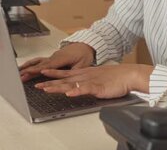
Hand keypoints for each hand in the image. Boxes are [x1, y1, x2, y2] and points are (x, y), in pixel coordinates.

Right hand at [18, 42, 94, 81]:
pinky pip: (39, 61)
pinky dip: (30, 64)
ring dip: (27, 67)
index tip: (31, 72)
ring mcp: (52, 57)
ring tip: (18, 72)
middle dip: (29, 70)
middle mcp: (55, 57)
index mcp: (62, 58)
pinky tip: (24, 68)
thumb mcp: (83, 63)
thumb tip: (70, 78)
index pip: (48, 65)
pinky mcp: (51, 58)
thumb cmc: (84, 54)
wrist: (84, 44)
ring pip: (37, 62)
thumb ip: (75, 71)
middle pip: (39, 64)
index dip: (39, 69)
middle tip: (20, 76)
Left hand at [34, 64, 153, 98]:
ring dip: (58, 87)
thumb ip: (87, 81)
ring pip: (71, 84)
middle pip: (64, 80)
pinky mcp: (98, 87)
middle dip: (50, 83)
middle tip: (37, 85)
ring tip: (47, 89)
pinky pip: (86, 89)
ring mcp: (91, 81)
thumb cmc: (116, 77)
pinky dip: (77, 91)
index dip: (53, 74)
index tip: (42, 73)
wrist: (129, 74)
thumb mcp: (98, 77)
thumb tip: (79, 85)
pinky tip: (70, 93)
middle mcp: (85, 76)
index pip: (65, 74)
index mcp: (85, 73)